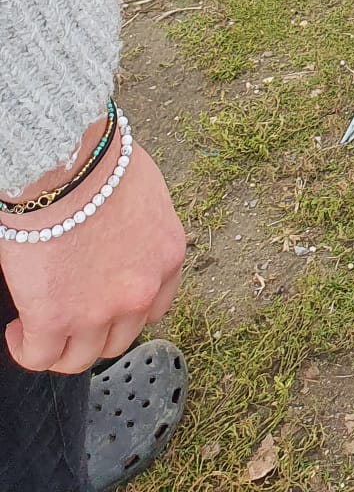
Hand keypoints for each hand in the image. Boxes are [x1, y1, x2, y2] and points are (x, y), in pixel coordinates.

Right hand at [3, 133, 184, 373]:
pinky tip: (18, 331)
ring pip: (80, 358)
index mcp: (166, 256)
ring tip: (39, 328)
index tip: (106, 304)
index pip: (155, 307)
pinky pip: (40, 356)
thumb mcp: (144, 196)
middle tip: (72, 317)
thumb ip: (140, 230)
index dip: (126, 311)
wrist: (66, 164)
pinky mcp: (54, 319)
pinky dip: (26, 349)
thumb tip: (121, 238)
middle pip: (119, 339)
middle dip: (95, 332)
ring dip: (60, 348)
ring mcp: (98, 311)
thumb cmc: (99, 164)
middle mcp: (141, 290)